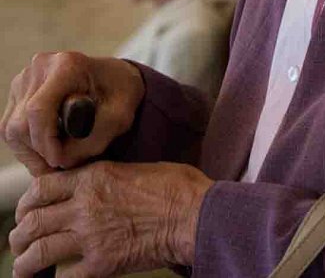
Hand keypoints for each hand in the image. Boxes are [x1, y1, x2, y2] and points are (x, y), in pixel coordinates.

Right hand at [0, 53, 144, 174]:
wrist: (117, 78)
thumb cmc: (122, 94)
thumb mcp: (120, 118)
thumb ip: (93, 140)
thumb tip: (59, 161)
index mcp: (67, 65)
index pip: (39, 110)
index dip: (45, 143)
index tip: (60, 162)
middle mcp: (40, 66)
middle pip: (20, 123)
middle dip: (39, 152)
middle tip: (61, 166)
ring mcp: (25, 77)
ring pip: (11, 128)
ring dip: (32, 151)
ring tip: (58, 157)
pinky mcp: (18, 90)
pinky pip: (10, 126)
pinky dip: (27, 144)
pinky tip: (49, 148)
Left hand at [9, 161, 212, 276]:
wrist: (194, 215)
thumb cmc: (177, 188)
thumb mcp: (138, 167)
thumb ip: (109, 177)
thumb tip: (99, 184)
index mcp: (93, 178)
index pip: (40, 188)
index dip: (27, 202)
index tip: (27, 210)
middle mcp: (84, 206)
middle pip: (32, 222)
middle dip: (19, 235)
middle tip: (19, 241)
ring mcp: (90, 237)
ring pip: (38, 252)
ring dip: (25, 262)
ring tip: (24, 267)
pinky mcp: (101, 264)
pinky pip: (65, 276)